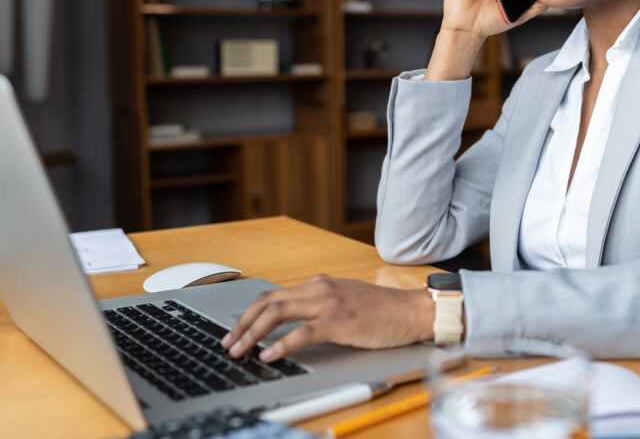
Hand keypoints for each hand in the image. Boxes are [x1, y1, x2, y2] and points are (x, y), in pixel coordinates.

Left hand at [220, 275, 434, 362]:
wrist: (410, 311)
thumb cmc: (382, 311)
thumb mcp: (345, 301)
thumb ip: (319, 306)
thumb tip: (291, 324)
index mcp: (318, 284)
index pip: (273, 295)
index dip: (250, 313)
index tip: (236, 330)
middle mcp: (318, 289)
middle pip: (268, 301)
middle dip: (242, 323)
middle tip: (228, 342)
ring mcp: (328, 303)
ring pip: (277, 313)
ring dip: (253, 333)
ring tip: (241, 350)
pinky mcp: (338, 321)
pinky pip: (301, 332)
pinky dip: (281, 344)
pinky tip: (270, 355)